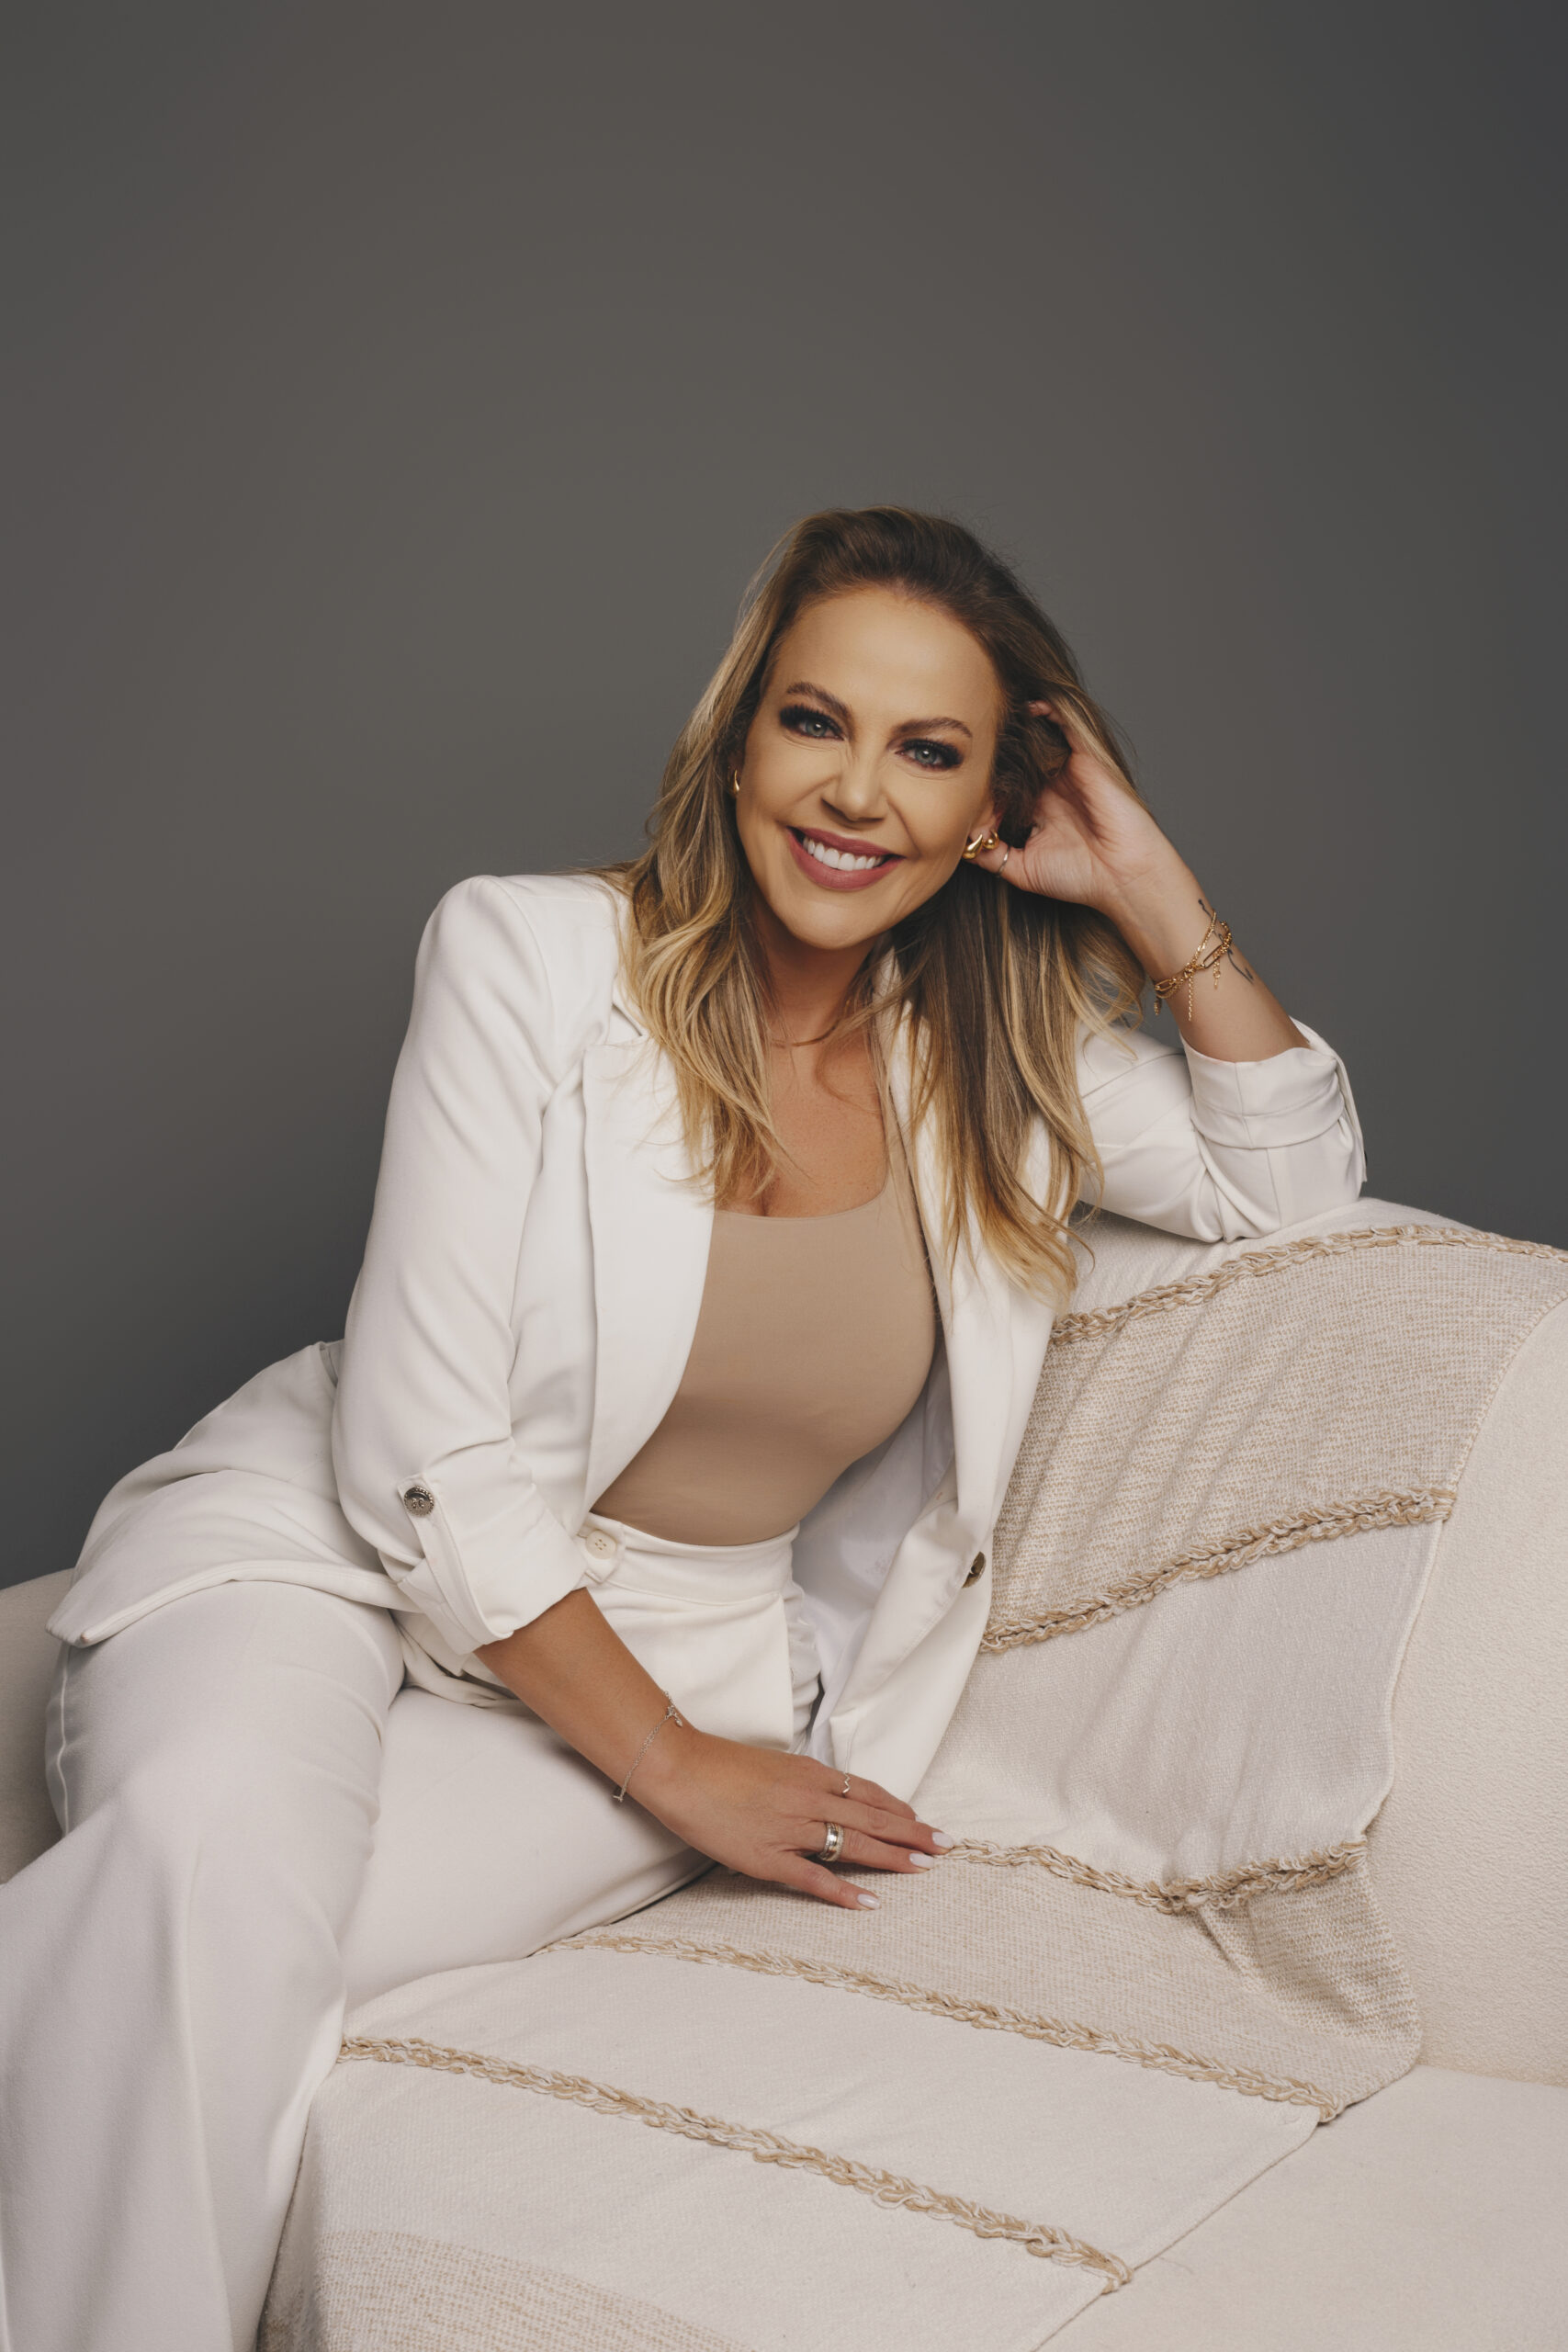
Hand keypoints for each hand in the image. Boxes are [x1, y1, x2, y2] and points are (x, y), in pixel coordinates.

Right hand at [635, 1721, 949, 1909]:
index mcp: (810, 1772)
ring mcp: (791, 1829)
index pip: (868, 1792)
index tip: (923, 1821)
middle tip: (946, 1845)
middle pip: (873, 1817)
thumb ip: (803, 1781)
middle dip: (913, 1833)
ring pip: (854, 1845)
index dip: (899, 1808)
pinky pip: (815, 1879)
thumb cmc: (720, 1765)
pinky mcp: (769, 1858)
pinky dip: (845, 1893)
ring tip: (924, 1868)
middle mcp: (809, 1798)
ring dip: (893, 1857)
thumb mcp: (773, 1765)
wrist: (679, 1770)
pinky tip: (871, 1903)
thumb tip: (829, 1796)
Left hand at [970, 697, 1183, 922]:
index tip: (961, 790)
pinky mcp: (1086, 759)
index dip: (984, 787)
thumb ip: (993, 855)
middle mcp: (1054, 789)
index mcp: (1040, 812)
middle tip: (969, 748)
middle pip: (1018, 762)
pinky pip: (1065, 725)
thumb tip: (962, 841)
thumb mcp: (1023, 870)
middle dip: (995, 755)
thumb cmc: (1081, 877)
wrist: (1122, 876)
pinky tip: (1025, 709)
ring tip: (991, 720)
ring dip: (1016, 730)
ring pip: (1038, 740)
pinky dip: (1046, 712)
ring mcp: (1070, 772)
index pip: (1005, 788)